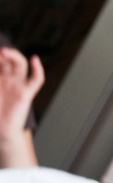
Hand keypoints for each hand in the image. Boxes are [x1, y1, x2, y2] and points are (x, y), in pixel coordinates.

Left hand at [0, 46, 42, 167]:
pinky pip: (36, 80)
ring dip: (14, 56)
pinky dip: (38, 69)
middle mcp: (7, 80)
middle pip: (8, 59)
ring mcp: (17, 86)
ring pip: (20, 65)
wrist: (0, 131)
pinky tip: (35, 60)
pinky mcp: (26, 94)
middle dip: (2, 53)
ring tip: (4, 52)